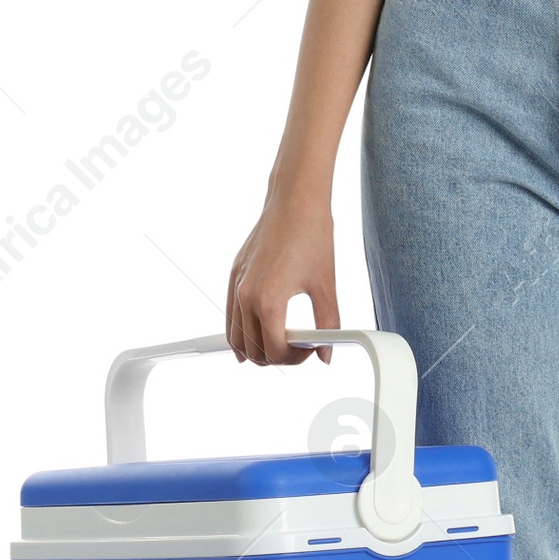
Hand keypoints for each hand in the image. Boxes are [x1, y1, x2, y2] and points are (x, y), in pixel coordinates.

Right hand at [226, 189, 339, 364]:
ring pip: (236, 338)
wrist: (295, 200)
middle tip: (298, 350)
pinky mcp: (234, 275)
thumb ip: (328, 325)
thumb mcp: (326, 286)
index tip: (310, 350)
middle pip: (254, 351)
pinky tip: (252, 339)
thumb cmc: (312, 236)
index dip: (295, 359)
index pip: (275, 352)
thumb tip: (327, 355)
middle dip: (276, 357)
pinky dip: (240, 333)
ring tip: (279, 346)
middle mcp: (246, 295)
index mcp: (269, 300)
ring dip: (257, 349)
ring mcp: (237, 284)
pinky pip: (230, 316)